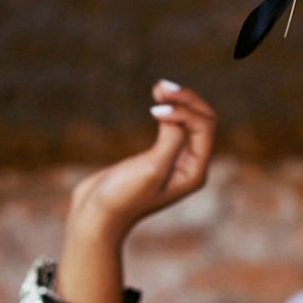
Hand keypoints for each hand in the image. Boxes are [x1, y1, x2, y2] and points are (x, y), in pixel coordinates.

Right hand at [68, 81, 215, 241]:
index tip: (155, 112)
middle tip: (160, 87)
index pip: (204, 127)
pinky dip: (167, 110)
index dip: (184, 111)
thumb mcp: (152, 169)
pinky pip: (173, 126)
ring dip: (177, 101)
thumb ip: (171, 141)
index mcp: (195, 172)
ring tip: (158, 87)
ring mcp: (175, 161)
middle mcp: (190, 166)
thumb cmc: (124, 197)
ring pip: (189, 121)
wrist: (98, 215)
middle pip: (202, 121)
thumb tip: (178, 116)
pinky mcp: (157, 156)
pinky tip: (155, 100)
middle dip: (185, 100)